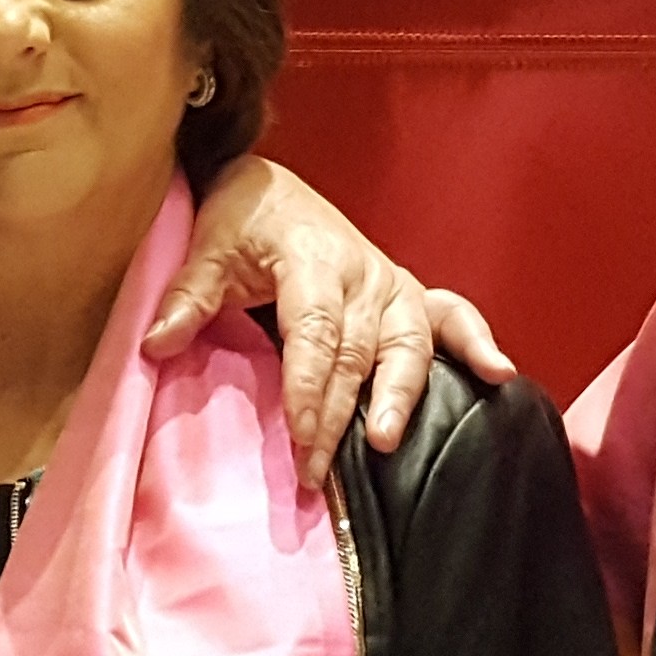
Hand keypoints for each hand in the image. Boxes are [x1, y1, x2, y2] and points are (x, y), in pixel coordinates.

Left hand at [144, 159, 520, 481]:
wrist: (269, 186)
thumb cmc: (239, 218)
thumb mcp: (205, 246)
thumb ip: (187, 297)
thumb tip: (156, 345)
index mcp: (315, 260)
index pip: (315, 334)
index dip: (309, 388)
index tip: (299, 437)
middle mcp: (364, 274)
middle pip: (358, 353)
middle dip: (338, 416)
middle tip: (316, 469)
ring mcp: (391, 284)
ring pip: (407, 344)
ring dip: (400, 395)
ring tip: (384, 441)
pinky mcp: (408, 294)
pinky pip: (452, 316)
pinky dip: (477, 343)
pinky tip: (499, 375)